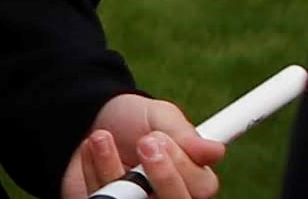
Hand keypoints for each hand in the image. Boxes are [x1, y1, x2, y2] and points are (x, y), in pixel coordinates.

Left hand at [60, 93, 227, 198]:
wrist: (92, 119)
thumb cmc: (135, 120)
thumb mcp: (161, 117)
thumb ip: (185, 135)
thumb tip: (215, 151)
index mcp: (190, 181)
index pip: (201, 189)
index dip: (184, 168)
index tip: (162, 139)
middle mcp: (165, 198)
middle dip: (161, 176)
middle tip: (144, 143)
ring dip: (114, 168)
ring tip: (102, 137)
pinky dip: (92, 173)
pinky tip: (92, 150)